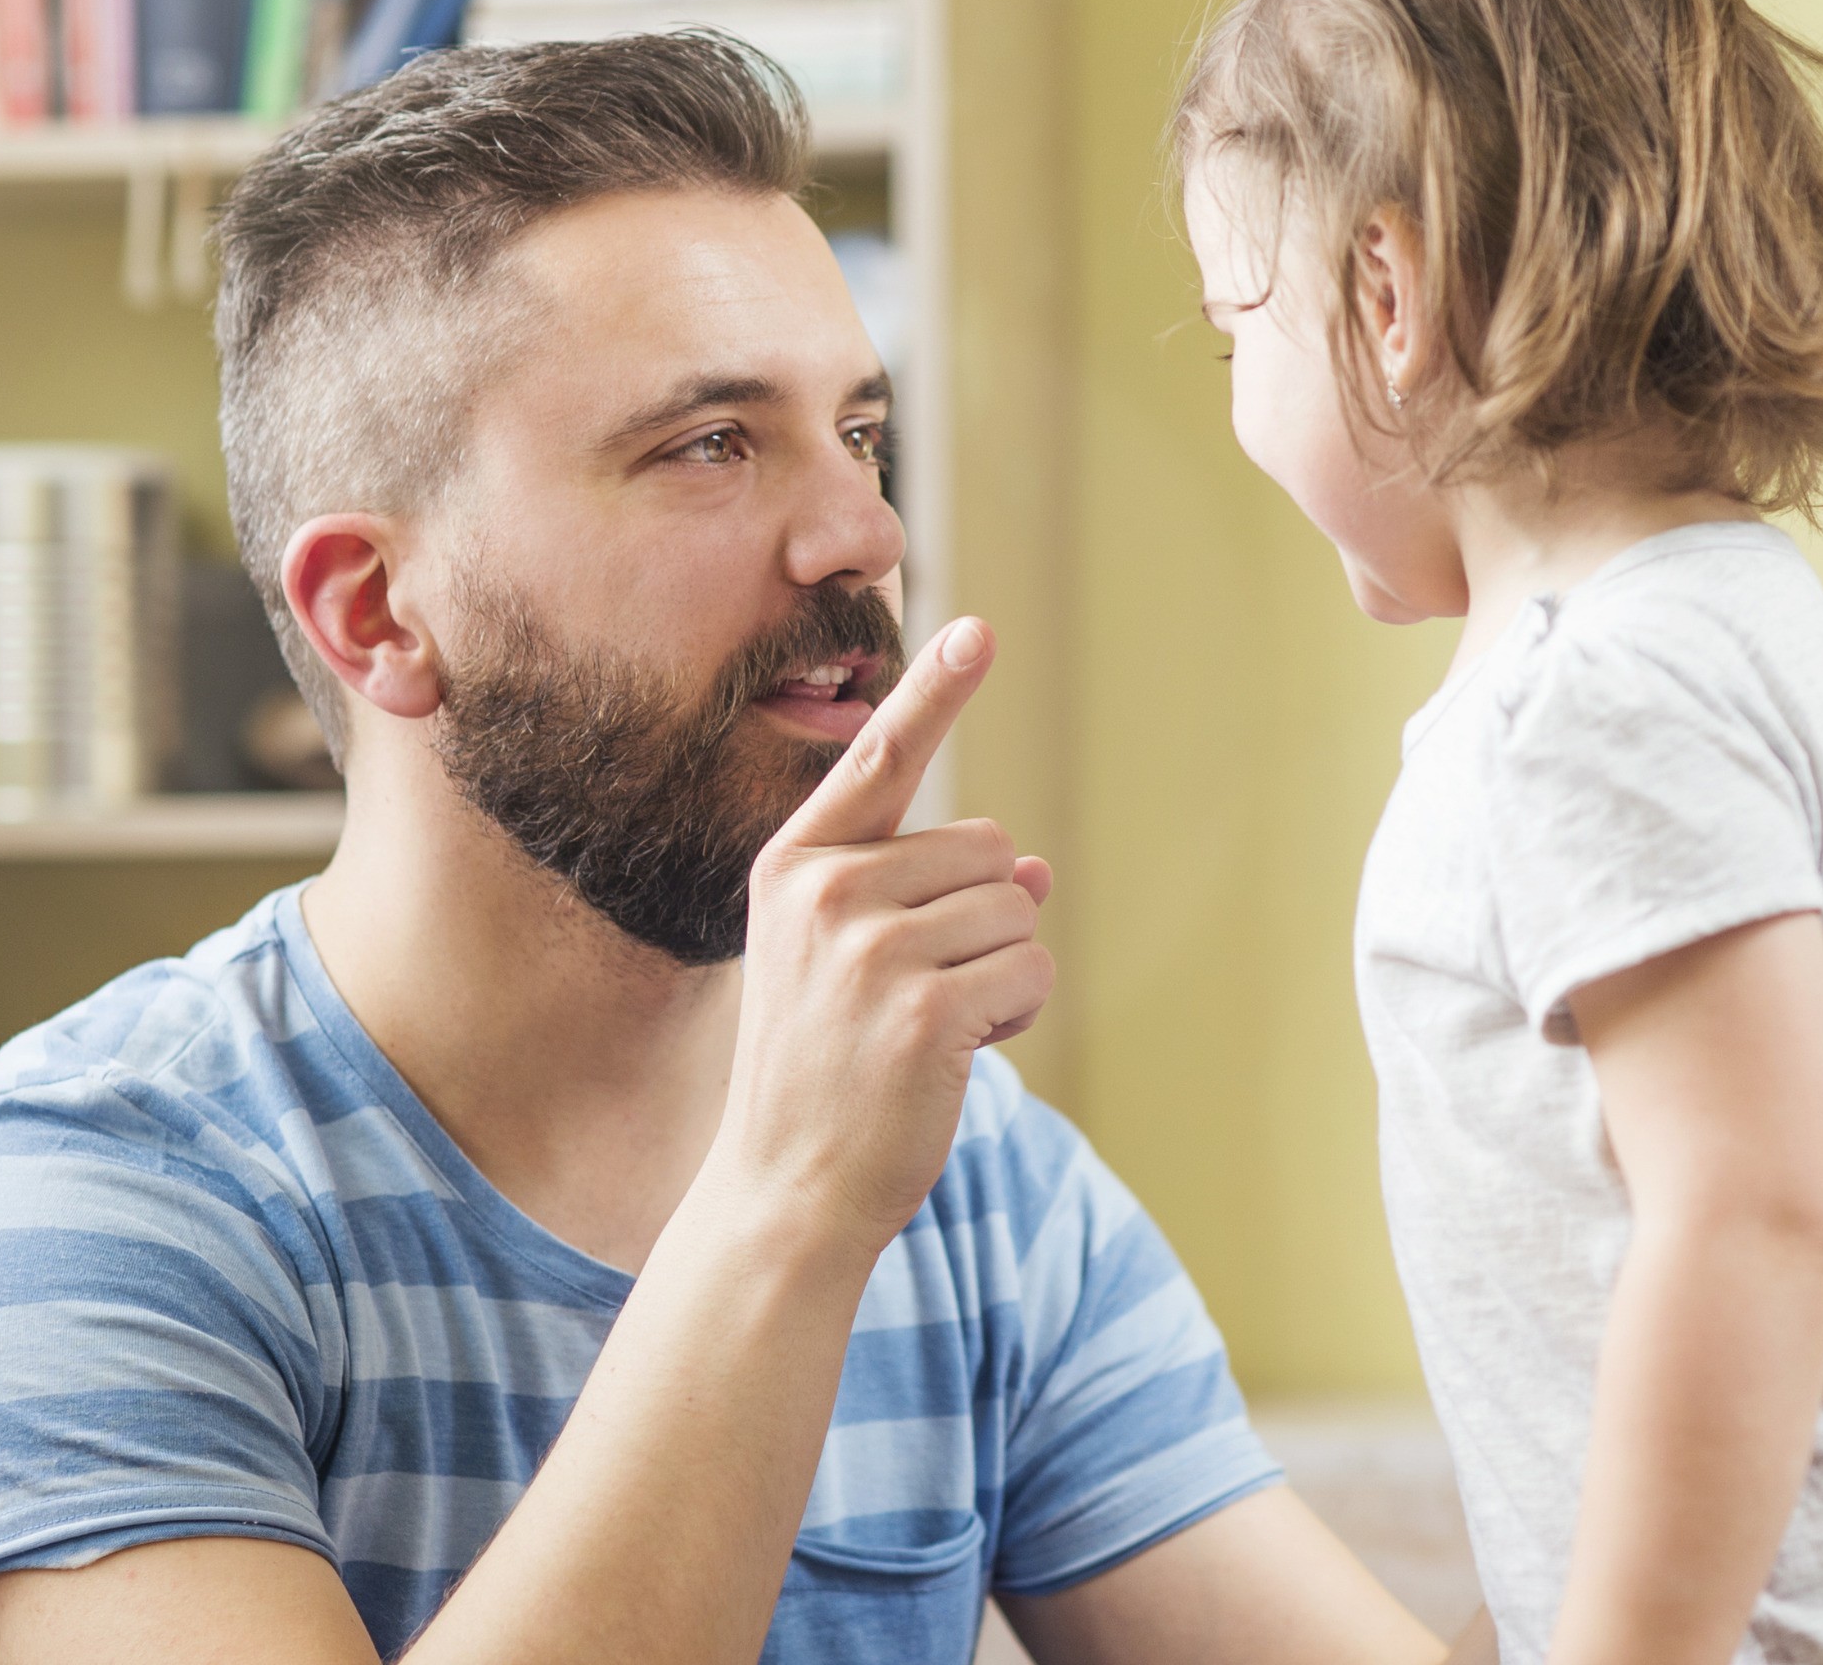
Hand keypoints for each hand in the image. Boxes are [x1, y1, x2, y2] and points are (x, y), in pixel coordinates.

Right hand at [717, 617, 1056, 1244]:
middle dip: (982, 925)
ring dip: (1000, 977)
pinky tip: (952, 1060)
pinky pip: (1029, 974)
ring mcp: (870, 948)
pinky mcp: (923, 1007)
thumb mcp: (854, 967)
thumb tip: (1034, 870)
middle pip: (989, 850)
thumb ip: (927, 900)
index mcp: (795, 867)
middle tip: (912, 1002)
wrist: (788, 1191)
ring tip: (923, 1036)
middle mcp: (826, 892)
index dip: (932, 692)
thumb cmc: (826, 1074)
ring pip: (1017, 914)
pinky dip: (1014, 1021)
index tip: (977, 631)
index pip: (878, 761)